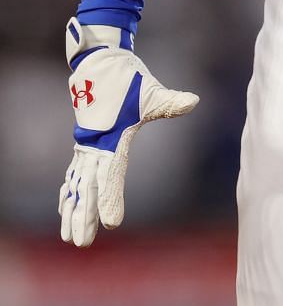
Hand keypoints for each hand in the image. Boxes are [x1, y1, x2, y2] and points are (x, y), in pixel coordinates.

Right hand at [59, 21, 198, 246]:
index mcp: (112, 138)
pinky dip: (69, 193)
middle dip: (84, 216)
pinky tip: (66, 208)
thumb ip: (170, 102)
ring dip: (73, 211)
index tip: (112, 223)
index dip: (111, 200)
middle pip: (88, 188)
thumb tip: (194, 101)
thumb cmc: (129, 79)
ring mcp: (86, 145)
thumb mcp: (151, 92)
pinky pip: (74, 174)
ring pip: (77, 185)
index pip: (111, 176)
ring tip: (70, 237)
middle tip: (82, 243)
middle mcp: (95, 145)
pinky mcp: (84, 142)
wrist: (100, 62)